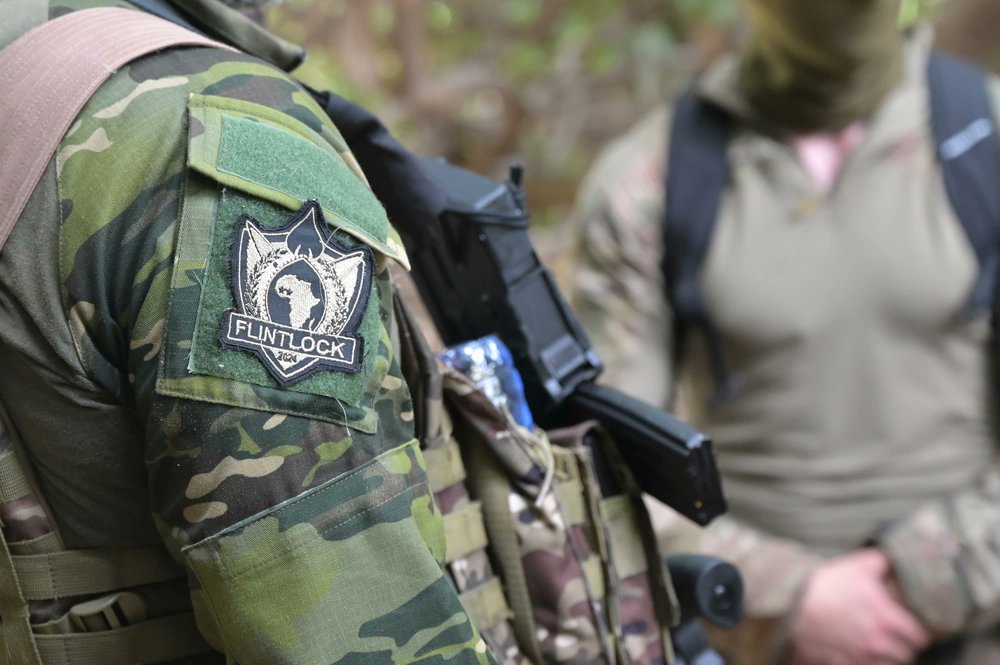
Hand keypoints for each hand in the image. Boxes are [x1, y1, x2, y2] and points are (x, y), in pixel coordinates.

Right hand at [786, 549, 929, 664]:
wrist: (792, 604)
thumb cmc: (826, 584)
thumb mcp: (858, 566)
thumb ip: (883, 563)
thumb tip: (896, 560)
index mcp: (889, 620)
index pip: (920, 637)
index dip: (917, 631)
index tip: (910, 626)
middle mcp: (879, 644)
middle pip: (906, 656)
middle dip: (901, 646)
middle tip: (892, 636)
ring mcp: (860, 658)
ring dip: (884, 658)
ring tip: (875, 647)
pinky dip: (862, 663)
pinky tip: (856, 653)